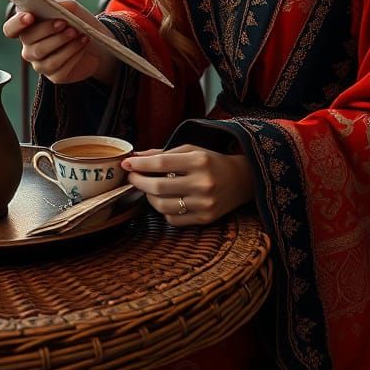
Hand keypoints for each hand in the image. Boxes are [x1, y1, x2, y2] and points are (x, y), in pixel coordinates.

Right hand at [1, 0, 118, 84]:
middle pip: (29, 40)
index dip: (17, 23)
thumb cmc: (77, 22)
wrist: (96, 43)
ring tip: (78, 34)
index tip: (30, 17)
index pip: (10, 29)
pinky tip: (82, 44)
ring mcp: (40, 63)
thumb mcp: (69, 8)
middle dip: (48, 30)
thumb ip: (58, 5)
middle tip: (66, 24)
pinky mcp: (55, 76)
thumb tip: (52, 7)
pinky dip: (73, 54)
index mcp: (27, 27)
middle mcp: (29, 47)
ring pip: (44, 55)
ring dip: (63, 43)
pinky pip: (59, 67)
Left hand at [121, 144, 254, 226]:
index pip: (161, 162)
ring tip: (148, 188)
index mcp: (199, 161)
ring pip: (162, 205)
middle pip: (158, 186)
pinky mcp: (205, 219)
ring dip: (148, 197)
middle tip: (132, 177)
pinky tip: (165, 200)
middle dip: (139, 181)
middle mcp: (202, 183)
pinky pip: (173, 219)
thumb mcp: (191, 150)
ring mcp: (204, 204)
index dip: (140, 164)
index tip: (126, 163)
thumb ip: (163, 153)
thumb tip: (136, 156)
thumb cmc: (212, 162)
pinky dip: (163, 210)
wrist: (242, 180)